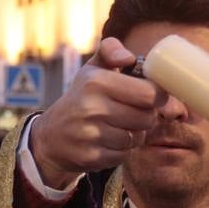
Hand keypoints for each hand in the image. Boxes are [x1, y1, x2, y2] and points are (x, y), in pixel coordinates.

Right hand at [28, 37, 165, 187]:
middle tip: (133, 112)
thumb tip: (128, 57)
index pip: (150, 93)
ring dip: (134, 134)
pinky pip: (124, 154)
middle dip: (146, 116)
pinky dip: (121, 150)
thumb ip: (111, 50)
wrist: (50, 137)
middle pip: (147, 117)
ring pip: (137, 137)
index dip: (158, 96)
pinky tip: (107, 141)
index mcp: (96, 82)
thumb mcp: (92, 69)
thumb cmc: (81, 98)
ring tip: (117, 126)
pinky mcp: (91, 157)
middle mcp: (91, 108)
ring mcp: (90, 135)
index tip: (150, 96)